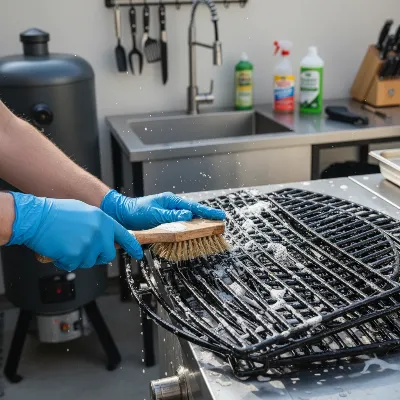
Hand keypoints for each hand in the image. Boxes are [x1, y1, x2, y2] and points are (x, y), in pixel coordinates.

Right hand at [7, 192, 143, 270]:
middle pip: (107, 254)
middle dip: (97, 255)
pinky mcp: (77, 255)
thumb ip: (99, 224)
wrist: (36, 217)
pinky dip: (66, 261)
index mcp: (103, 220)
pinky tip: (60, 249)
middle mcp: (100, 232)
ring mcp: (89, 244)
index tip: (137, 253)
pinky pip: (74, 265)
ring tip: (67, 243)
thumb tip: (107, 236)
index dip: (132, 246)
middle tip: (83, 248)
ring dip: (78, 257)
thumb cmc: (56, 213)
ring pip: (90, 261)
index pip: (124, 235)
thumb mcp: (85, 212)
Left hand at [101, 190, 225, 230]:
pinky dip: (189, 227)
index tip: (220, 216)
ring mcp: (170, 212)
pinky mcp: (166, 219)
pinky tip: (194, 231)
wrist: (123, 214)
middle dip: (207, 217)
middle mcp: (172, 205)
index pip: (194, 207)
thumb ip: (172, 215)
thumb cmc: (136, 212)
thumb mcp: (154, 214)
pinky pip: (181, 223)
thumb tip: (188, 215)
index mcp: (171, 201)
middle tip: (219, 222)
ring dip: (198, 223)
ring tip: (210, 228)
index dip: (208, 212)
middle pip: (194, 212)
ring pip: (189, 218)